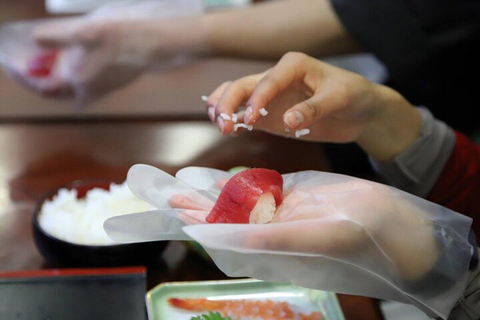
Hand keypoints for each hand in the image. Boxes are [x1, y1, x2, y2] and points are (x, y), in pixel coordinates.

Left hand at [33, 16, 204, 102]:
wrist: (154, 44)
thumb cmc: (121, 38)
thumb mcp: (85, 31)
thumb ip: (56, 36)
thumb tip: (35, 39)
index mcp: (78, 83)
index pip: (41, 87)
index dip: (22, 75)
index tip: (10, 62)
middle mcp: (87, 91)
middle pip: (53, 89)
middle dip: (37, 74)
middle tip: (23, 59)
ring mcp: (99, 88)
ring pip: (67, 85)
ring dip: (53, 72)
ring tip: (42, 56)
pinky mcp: (109, 82)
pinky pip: (81, 80)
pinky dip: (69, 70)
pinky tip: (67, 54)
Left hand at [169, 168, 438, 280]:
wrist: (389, 224)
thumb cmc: (357, 237)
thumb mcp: (312, 237)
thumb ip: (268, 239)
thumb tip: (221, 237)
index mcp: (271, 248)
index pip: (226, 235)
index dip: (200, 223)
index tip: (175, 213)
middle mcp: (271, 233)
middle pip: (226, 218)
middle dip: (197, 206)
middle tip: (169, 194)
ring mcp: (281, 213)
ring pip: (239, 202)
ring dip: (212, 193)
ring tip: (185, 185)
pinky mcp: (293, 197)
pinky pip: (259, 189)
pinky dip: (239, 182)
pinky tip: (223, 178)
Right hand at [205, 52, 420, 160]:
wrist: (360, 112)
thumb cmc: (353, 96)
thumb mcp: (340, 98)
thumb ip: (314, 109)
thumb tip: (287, 121)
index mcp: (292, 65)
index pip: (267, 81)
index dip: (256, 100)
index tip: (251, 120)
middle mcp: (276, 78)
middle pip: (241, 86)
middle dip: (228, 103)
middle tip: (224, 125)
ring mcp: (271, 98)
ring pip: (237, 97)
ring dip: (223, 109)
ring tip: (220, 126)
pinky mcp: (270, 116)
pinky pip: (245, 116)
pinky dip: (233, 122)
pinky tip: (228, 130)